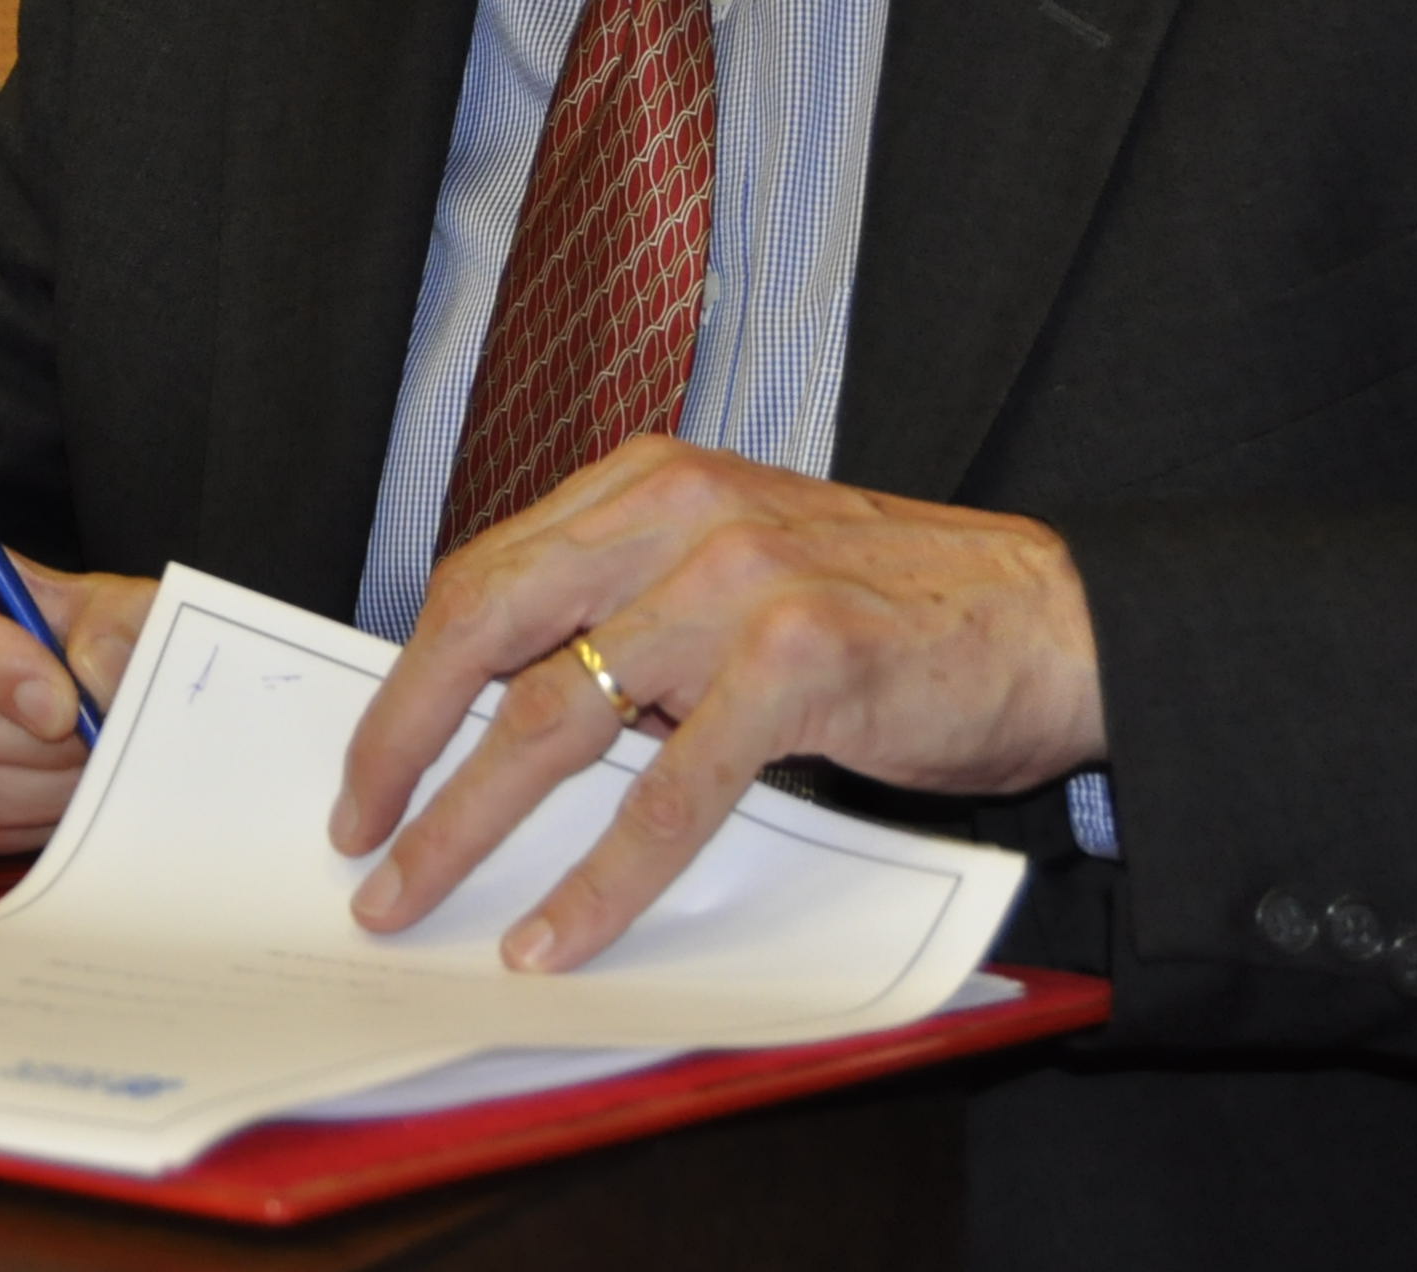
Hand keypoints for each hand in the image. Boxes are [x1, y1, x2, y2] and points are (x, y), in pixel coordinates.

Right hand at [0, 505, 152, 853]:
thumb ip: (108, 623)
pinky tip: (40, 797)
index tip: (63, 702)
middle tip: (95, 748)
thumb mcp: (78, 593)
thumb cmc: (27, 615)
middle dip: (27, 746)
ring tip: (80, 776)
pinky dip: (0, 824)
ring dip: (24, 793)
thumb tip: (104, 676)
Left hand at [332, 438, 1103, 973]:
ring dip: (468, 824)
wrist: (1059, 616)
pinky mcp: (799, 665)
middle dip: (399, 740)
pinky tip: (559, 934)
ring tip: (416, 896)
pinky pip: (669, 794)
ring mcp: (737, 584)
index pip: (482, 573)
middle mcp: (677, 514)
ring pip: (556, 719)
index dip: (409, 675)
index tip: (367, 761)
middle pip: (482, 627)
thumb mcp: (737, 561)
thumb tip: (502, 706)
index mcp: (647, 482)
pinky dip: (601, 878)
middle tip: (356, 832)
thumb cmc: (896, 604)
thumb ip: (629, 604)